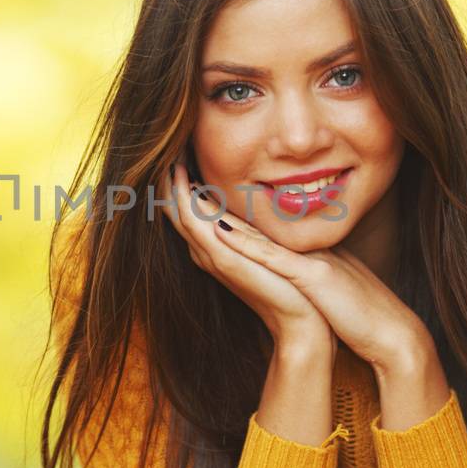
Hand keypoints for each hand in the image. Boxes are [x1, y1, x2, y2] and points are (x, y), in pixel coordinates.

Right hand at [158, 162, 329, 348]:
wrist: (300, 322)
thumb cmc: (290, 286)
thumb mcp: (266, 249)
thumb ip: (253, 229)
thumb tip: (255, 200)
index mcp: (214, 248)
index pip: (186, 209)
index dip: (179, 181)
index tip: (180, 149)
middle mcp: (206, 251)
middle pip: (174, 209)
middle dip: (168, 178)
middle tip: (166, 145)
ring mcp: (212, 255)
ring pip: (178, 213)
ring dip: (170, 184)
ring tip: (167, 154)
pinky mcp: (224, 259)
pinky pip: (195, 224)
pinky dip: (185, 200)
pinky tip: (182, 179)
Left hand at [204, 203, 432, 382]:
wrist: (389, 331)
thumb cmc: (356, 311)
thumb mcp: (321, 282)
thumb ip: (300, 267)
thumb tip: (279, 259)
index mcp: (296, 249)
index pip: (250, 224)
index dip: (218, 208)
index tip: (188, 191)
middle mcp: (298, 246)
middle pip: (244, 219)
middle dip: (206, 200)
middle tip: (175, 173)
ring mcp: (305, 258)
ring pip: (254, 230)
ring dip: (219, 212)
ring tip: (186, 188)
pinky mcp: (313, 275)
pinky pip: (275, 258)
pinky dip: (248, 245)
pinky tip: (222, 231)